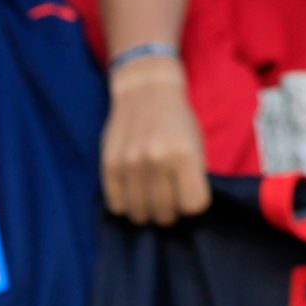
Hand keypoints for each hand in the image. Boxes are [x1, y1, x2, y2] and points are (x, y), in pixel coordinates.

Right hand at [101, 60, 209, 224]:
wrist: (145, 90)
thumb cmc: (176, 121)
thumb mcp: (196, 145)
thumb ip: (191, 179)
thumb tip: (182, 213)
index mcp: (184, 154)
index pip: (193, 206)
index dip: (192, 203)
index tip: (188, 192)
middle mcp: (156, 159)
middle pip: (166, 214)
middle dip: (170, 211)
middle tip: (168, 197)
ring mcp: (130, 163)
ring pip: (140, 215)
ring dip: (147, 211)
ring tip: (150, 196)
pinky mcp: (109, 165)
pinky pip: (117, 206)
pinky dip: (126, 204)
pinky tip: (133, 191)